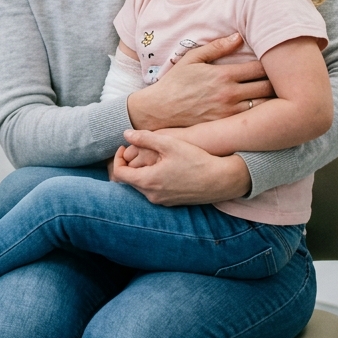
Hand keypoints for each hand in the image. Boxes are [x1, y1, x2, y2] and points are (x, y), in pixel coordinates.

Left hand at [110, 129, 251, 205]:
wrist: (221, 180)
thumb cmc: (196, 160)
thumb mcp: (169, 143)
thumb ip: (144, 138)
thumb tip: (126, 134)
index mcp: (147, 181)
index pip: (119, 173)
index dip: (117, 158)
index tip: (124, 147)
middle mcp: (152, 196)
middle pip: (128, 181)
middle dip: (128, 164)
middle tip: (134, 149)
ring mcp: (162, 201)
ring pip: (140, 186)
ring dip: (139, 172)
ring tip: (148, 156)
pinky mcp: (172, 202)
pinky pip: (153, 191)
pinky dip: (151, 179)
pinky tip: (162, 167)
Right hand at [125, 33, 273, 130]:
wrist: (158, 111)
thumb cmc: (175, 82)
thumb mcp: (191, 59)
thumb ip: (217, 47)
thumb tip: (239, 37)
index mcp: (223, 75)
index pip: (260, 67)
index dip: (273, 64)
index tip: (277, 63)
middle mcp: (229, 94)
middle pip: (268, 87)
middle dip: (279, 82)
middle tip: (284, 79)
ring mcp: (229, 112)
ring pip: (265, 106)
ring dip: (274, 100)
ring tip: (280, 94)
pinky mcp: (226, 126)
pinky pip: (253, 121)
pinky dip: (263, 115)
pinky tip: (268, 111)